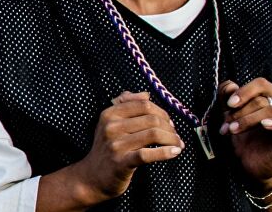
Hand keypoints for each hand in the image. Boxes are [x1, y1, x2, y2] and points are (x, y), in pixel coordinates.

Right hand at [37, 91, 183, 210]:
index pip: (143, 104)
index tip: (170, 123)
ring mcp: (115, 145)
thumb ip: (126, 105)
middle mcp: (111, 127)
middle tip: (176, 136)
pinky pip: (148, 154)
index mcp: (110, 113)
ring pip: (153, 134)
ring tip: (178, 145)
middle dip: (169, 127)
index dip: (162, 112)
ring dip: (171, 139)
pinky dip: (165, 152)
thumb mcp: (110, 123)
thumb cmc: (107, 148)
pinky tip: (174, 153)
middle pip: (151, 119)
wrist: (93, 177)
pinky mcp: (121, 163)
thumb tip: (146, 94)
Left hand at [217, 78, 271, 189]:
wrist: (248, 166)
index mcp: (269, 97)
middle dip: (241, 111)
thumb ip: (226, 99)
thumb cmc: (243, 139)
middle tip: (227, 124)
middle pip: (263, 99)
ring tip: (234, 130)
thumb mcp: (230, 117)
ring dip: (249, 119)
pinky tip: (264, 125)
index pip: (261, 84)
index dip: (244, 91)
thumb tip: (229, 85)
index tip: (229, 104)